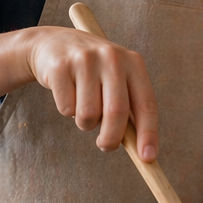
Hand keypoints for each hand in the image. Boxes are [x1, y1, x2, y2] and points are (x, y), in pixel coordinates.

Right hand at [23, 26, 160, 159]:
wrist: (53, 44)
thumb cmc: (92, 72)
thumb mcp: (115, 81)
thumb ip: (128, 110)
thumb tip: (140, 150)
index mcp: (133, 63)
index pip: (146, 104)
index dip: (148, 133)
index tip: (148, 158)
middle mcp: (112, 57)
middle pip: (116, 112)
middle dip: (111, 138)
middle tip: (105, 146)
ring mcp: (85, 59)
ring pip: (88, 114)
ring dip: (85, 123)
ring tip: (82, 107)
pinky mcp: (60, 66)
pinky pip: (66, 108)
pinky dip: (66, 110)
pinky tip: (67, 92)